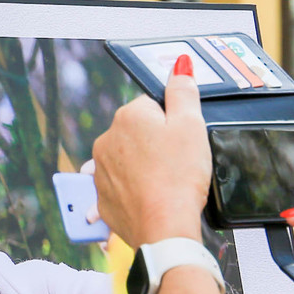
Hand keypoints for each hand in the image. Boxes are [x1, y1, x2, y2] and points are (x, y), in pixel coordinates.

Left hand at [91, 56, 211, 246]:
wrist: (164, 228)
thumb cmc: (179, 178)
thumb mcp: (192, 125)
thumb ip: (184, 91)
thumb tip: (179, 65)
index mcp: (129, 116)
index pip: (153, 106)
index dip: (173, 123)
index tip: (181, 141)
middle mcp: (108, 139)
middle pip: (139, 133)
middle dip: (157, 145)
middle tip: (177, 164)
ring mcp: (101, 170)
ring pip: (128, 160)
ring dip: (145, 168)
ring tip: (165, 183)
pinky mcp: (102, 198)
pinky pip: (120, 187)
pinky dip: (135, 192)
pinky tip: (151, 198)